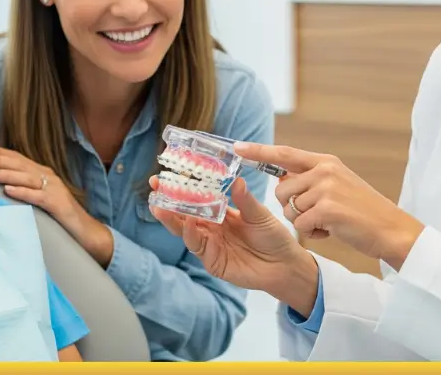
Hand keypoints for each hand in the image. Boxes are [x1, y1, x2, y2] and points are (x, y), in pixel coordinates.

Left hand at [0, 144, 113, 264]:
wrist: (85, 230)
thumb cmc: (59, 214)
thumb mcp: (41, 196)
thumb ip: (26, 187)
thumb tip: (0, 184)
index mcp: (43, 173)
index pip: (18, 158)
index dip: (0, 152)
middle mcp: (48, 177)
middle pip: (20, 164)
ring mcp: (54, 189)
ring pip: (26, 178)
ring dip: (6, 174)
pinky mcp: (57, 204)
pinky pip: (37, 196)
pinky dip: (22, 192)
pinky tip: (8, 190)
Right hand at [148, 176, 321, 316]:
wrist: (284, 265)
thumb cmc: (273, 237)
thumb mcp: (259, 215)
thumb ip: (245, 200)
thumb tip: (236, 180)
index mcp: (220, 213)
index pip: (196, 199)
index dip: (182, 188)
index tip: (166, 176)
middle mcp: (211, 229)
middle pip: (184, 215)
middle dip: (168, 203)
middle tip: (155, 189)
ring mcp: (210, 246)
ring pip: (186, 232)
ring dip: (173, 220)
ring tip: (162, 207)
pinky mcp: (213, 262)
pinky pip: (199, 249)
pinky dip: (193, 237)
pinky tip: (190, 225)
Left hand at [236, 142, 425, 271]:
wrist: (391, 229)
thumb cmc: (362, 211)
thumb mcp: (338, 183)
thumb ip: (312, 178)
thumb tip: (281, 180)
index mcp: (325, 162)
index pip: (284, 153)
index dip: (258, 151)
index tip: (236, 147)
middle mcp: (324, 170)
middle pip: (281, 190)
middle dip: (290, 207)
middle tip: (316, 214)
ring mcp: (327, 188)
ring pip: (289, 209)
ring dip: (303, 222)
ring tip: (328, 221)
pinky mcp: (328, 209)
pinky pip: (301, 224)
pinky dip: (313, 233)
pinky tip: (332, 231)